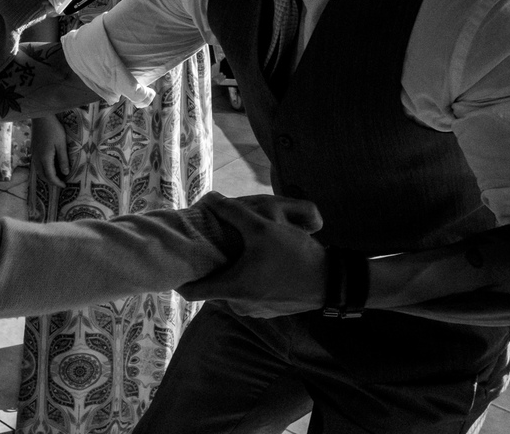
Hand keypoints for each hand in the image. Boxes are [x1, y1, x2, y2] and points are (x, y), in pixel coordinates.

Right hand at [31, 115, 69, 188]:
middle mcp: (37, 158)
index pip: (50, 176)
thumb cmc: (53, 129)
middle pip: (42, 175)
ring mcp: (34, 154)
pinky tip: (50, 166)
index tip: (64, 186)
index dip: (57, 182)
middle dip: (51, 181)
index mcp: (45, 158)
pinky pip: (37, 164)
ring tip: (56, 176)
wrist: (41, 117)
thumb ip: (63, 159)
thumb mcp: (61, 144)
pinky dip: (43, 169)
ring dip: (46, 176)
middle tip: (61, 183)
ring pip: (38, 170)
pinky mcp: (33, 149)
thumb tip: (65, 173)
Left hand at [179, 192, 326, 318]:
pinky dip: (248, 281)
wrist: (332, 281)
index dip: (180, 279)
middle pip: (214, 287)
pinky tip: (258, 264)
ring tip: (237, 253)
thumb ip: (232, 211)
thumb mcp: (262, 227)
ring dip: (233, 273)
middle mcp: (239, 306)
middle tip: (211, 249)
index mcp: (232, 289)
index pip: (191, 292)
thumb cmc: (295, 255)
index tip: (177, 264)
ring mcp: (256, 311)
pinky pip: (249, 295)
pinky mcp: (271, 311)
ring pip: (233, 290)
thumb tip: (209, 197)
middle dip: (212, 268)